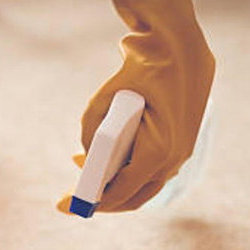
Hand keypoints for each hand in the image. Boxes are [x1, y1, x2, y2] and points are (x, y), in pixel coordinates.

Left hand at [59, 0, 214, 213]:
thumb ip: (91, 132)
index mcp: (160, 152)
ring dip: (113, 179)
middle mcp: (175, 158)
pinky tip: (104, 156)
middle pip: (134, 195)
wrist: (177, 42)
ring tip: (79, 166)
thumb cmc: (141, 68)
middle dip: (101, 198)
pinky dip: (127, 166)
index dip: (92, 202)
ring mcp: (181, 152)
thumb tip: (86, 156)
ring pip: (143, 182)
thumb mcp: (104, 99)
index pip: (122, 192)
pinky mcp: (180, 142)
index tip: (68, 207)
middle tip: (72, 199)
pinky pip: (151, 166)